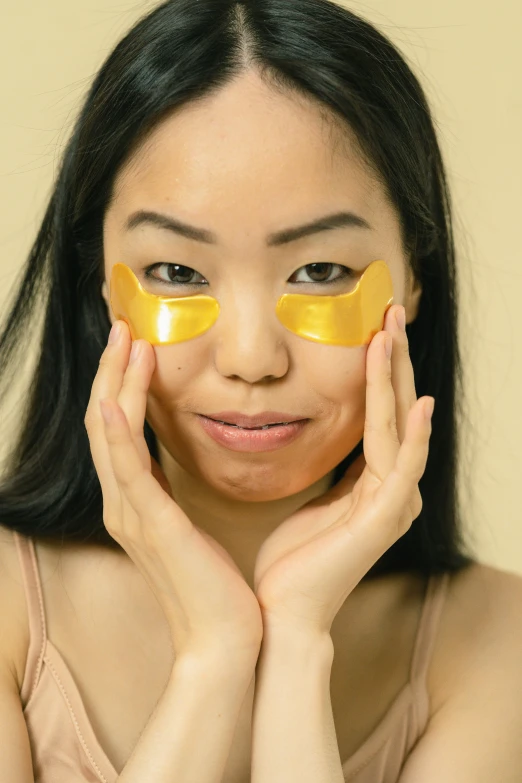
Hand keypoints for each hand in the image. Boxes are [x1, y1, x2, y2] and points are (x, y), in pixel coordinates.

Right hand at [84, 320, 262, 662]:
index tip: (137, 344)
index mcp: (137, 502)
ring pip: (110, 437)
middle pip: (105, 423)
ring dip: (114, 385)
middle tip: (125, 326)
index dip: (122, 384)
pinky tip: (114, 401)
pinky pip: (129, 473)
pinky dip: (118, 435)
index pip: (119, 430)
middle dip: (113, 372)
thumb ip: (174, 491)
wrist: (224, 639)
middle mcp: (126, 504)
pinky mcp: (155, 528)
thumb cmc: (213, 584)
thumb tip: (178, 457)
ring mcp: (134, 516)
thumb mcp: (189, 525)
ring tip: (126, 340)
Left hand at [253, 304, 433, 636]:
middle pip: (396, 409)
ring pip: (399, 426)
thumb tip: (329, 440)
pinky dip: (414, 433)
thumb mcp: (313, 501)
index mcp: (374, 483)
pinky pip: (402, 466)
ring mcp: (392, 503)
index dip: (380, 369)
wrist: (282, 611)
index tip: (372, 326)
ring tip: (392, 332)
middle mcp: (392, 488)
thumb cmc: (292, 560)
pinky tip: (419, 401)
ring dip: (396, 378)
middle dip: (394, 358)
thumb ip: (333, 471)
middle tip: (390, 309)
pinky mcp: (384, 518)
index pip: (381, 412)